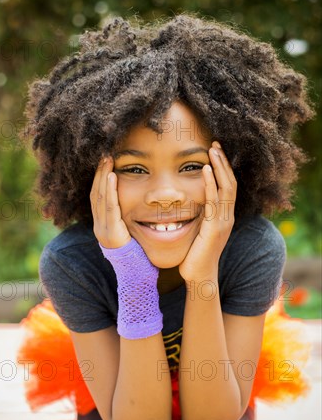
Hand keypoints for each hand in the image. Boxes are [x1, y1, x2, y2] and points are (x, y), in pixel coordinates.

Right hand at [90, 155, 131, 248]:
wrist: (135, 273)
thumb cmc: (137, 251)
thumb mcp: (128, 230)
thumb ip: (125, 216)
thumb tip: (132, 200)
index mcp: (101, 224)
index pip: (96, 196)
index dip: (99, 178)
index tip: (104, 162)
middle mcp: (99, 226)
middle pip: (95, 193)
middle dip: (99, 173)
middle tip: (104, 155)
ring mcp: (103, 229)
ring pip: (100, 198)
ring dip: (103, 177)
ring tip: (107, 160)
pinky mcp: (111, 232)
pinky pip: (110, 207)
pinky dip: (110, 190)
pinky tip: (112, 177)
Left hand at [179, 141, 236, 281]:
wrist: (199, 276)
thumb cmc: (195, 255)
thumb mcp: (198, 230)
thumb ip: (198, 216)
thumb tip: (189, 203)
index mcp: (224, 216)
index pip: (227, 186)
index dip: (223, 168)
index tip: (215, 152)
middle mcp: (227, 216)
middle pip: (230, 182)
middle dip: (223, 162)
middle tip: (215, 143)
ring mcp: (223, 221)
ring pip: (226, 187)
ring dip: (219, 167)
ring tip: (212, 149)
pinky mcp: (215, 227)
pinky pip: (214, 200)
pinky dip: (210, 183)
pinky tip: (205, 169)